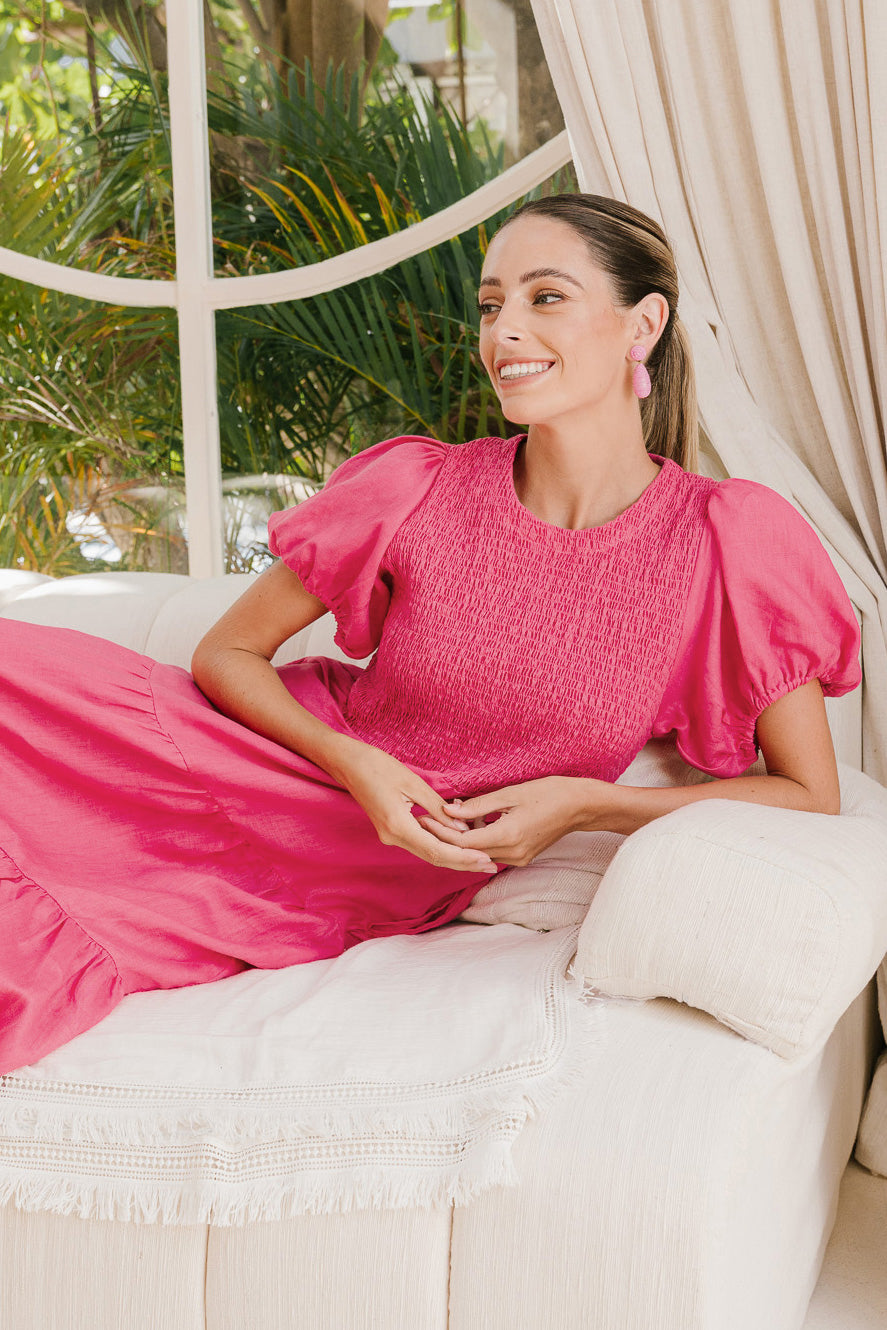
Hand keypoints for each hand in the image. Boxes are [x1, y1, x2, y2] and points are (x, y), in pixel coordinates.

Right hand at [332, 740, 498, 873]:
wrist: (347, 763)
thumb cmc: (377, 766)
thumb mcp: (412, 782)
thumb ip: (437, 807)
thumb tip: (462, 827)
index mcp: (397, 825)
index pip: (436, 850)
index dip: (462, 857)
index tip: (484, 859)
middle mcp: (392, 837)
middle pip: (433, 857)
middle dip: (463, 863)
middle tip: (490, 866)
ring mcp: (389, 835)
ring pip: (427, 853)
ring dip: (454, 857)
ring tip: (480, 858)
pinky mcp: (390, 830)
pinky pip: (420, 843)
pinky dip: (441, 846)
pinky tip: (458, 845)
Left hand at [417, 776, 587, 866]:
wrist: (579, 806)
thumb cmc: (548, 793)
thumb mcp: (510, 794)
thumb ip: (478, 805)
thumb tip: (449, 811)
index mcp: (508, 836)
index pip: (464, 842)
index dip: (442, 832)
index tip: (425, 819)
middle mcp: (512, 853)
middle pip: (469, 851)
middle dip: (447, 835)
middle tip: (427, 819)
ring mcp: (518, 858)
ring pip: (479, 853)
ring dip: (464, 837)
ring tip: (451, 814)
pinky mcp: (522, 857)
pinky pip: (492, 851)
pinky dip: (479, 839)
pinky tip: (474, 820)